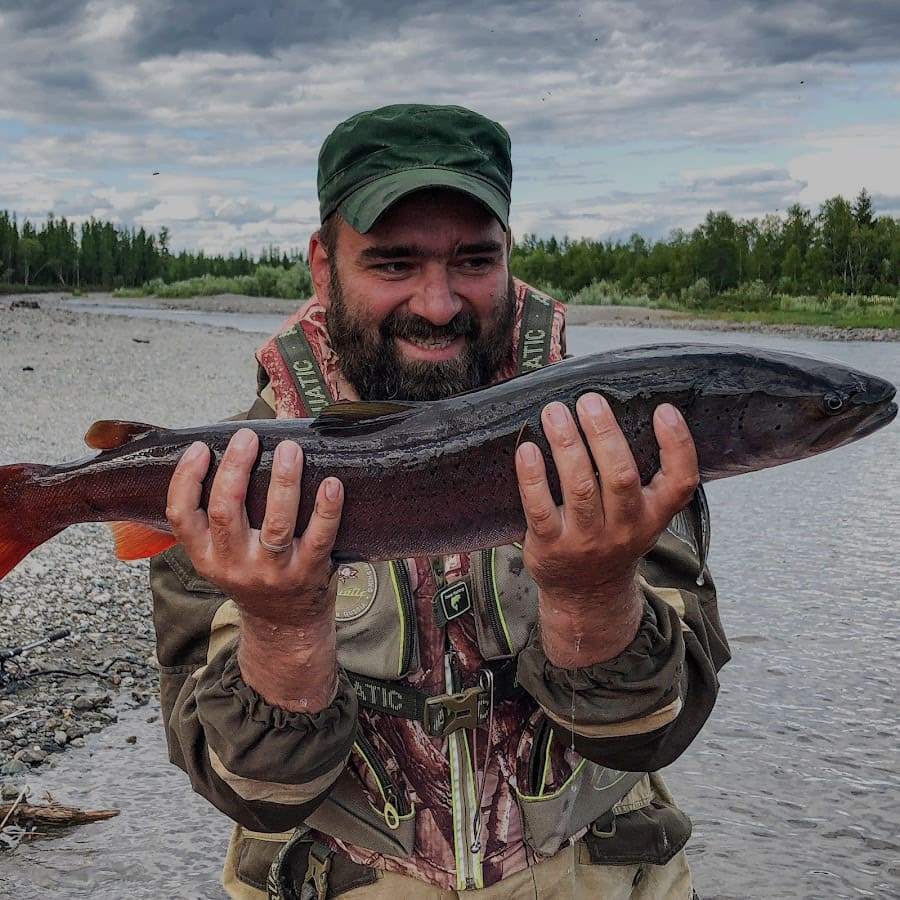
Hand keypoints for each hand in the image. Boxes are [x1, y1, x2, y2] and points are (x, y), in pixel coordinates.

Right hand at [166, 428, 343, 709]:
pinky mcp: (308, 573)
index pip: (181, 516)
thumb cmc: (255, 576)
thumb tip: (235, 450)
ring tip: (289, 449)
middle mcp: (235, 565)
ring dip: (283, 481)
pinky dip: (327, 509)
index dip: (186, 479)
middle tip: (247, 437)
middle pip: (226, 511)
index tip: (199, 447)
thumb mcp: (223, 555)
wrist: (285, 627)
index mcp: (206, 556)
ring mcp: (273, 571)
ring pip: (276, 523)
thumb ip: (220, 514)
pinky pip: (319, 537)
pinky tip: (332, 483)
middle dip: (235, 468)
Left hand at [515, 393, 698, 665]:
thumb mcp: (641, 515)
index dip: (678, 445)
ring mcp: (587, 540)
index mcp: (654, 516)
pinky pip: (539, 508)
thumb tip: (614, 410)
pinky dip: (532, 477)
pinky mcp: (551, 546)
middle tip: (589, 400)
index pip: (680, 482)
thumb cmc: (612, 537)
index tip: (664, 410)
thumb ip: (640, 475)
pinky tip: (527, 449)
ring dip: (567, 445)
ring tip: (555, 412)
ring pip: (579, 487)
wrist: (587, 595)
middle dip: (605, 434)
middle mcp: (625, 529)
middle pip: (621, 477)